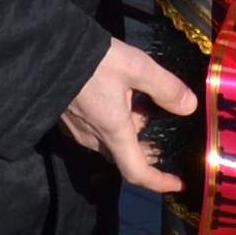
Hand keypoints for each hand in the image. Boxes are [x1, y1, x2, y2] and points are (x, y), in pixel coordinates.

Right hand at [60, 39, 192, 192]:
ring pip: (110, 141)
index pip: (137, 173)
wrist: (46, 51)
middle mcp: (93, 138)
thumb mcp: (137, 67)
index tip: (178, 183)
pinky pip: (95, 130)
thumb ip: (165, 88)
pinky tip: (120, 97)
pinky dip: (113, 123)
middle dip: (147, 147)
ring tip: (145, 104)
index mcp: (113, 132)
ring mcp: (76, 130)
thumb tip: (189, 107)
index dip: (159, 182)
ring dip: (131, 131)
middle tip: (166, 127)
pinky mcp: (65, 119)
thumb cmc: (94, 61)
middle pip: (126, 154)